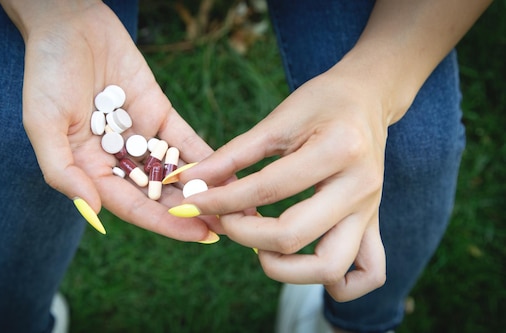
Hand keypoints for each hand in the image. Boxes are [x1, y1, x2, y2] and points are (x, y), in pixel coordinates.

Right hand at [1, 0, 218, 240]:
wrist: (69, 23)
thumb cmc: (46, 72)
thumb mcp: (43, 124)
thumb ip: (64, 172)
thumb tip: (94, 214)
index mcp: (89, 169)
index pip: (132, 205)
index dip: (166, 223)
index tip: (200, 235)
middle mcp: (117, 160)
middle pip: (160, 194)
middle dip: (194, 211)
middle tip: (231, 225)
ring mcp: (140, 136)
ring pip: (176, 170)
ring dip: (205, 188)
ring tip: (239, 203)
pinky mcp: (159, 113)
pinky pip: (183, 139)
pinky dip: (205, 155)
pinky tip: (232, 169)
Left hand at [174, 68, 390, 300]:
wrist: (368, 97)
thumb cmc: (322, 102)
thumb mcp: (278, 118)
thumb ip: (234, 154)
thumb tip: (192, 180)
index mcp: (337, 150)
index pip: (268, 190)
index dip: (221, 200)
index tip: (191, 203)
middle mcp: (359, 186)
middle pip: (294, 235)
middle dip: (244, 235)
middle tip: (225, 221)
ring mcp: (370, 210)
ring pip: (331, 267)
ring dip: (286, 269)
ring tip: (262, 248)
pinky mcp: (374, 223)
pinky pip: (369, 272)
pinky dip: (338, 284)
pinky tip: (304, 265)